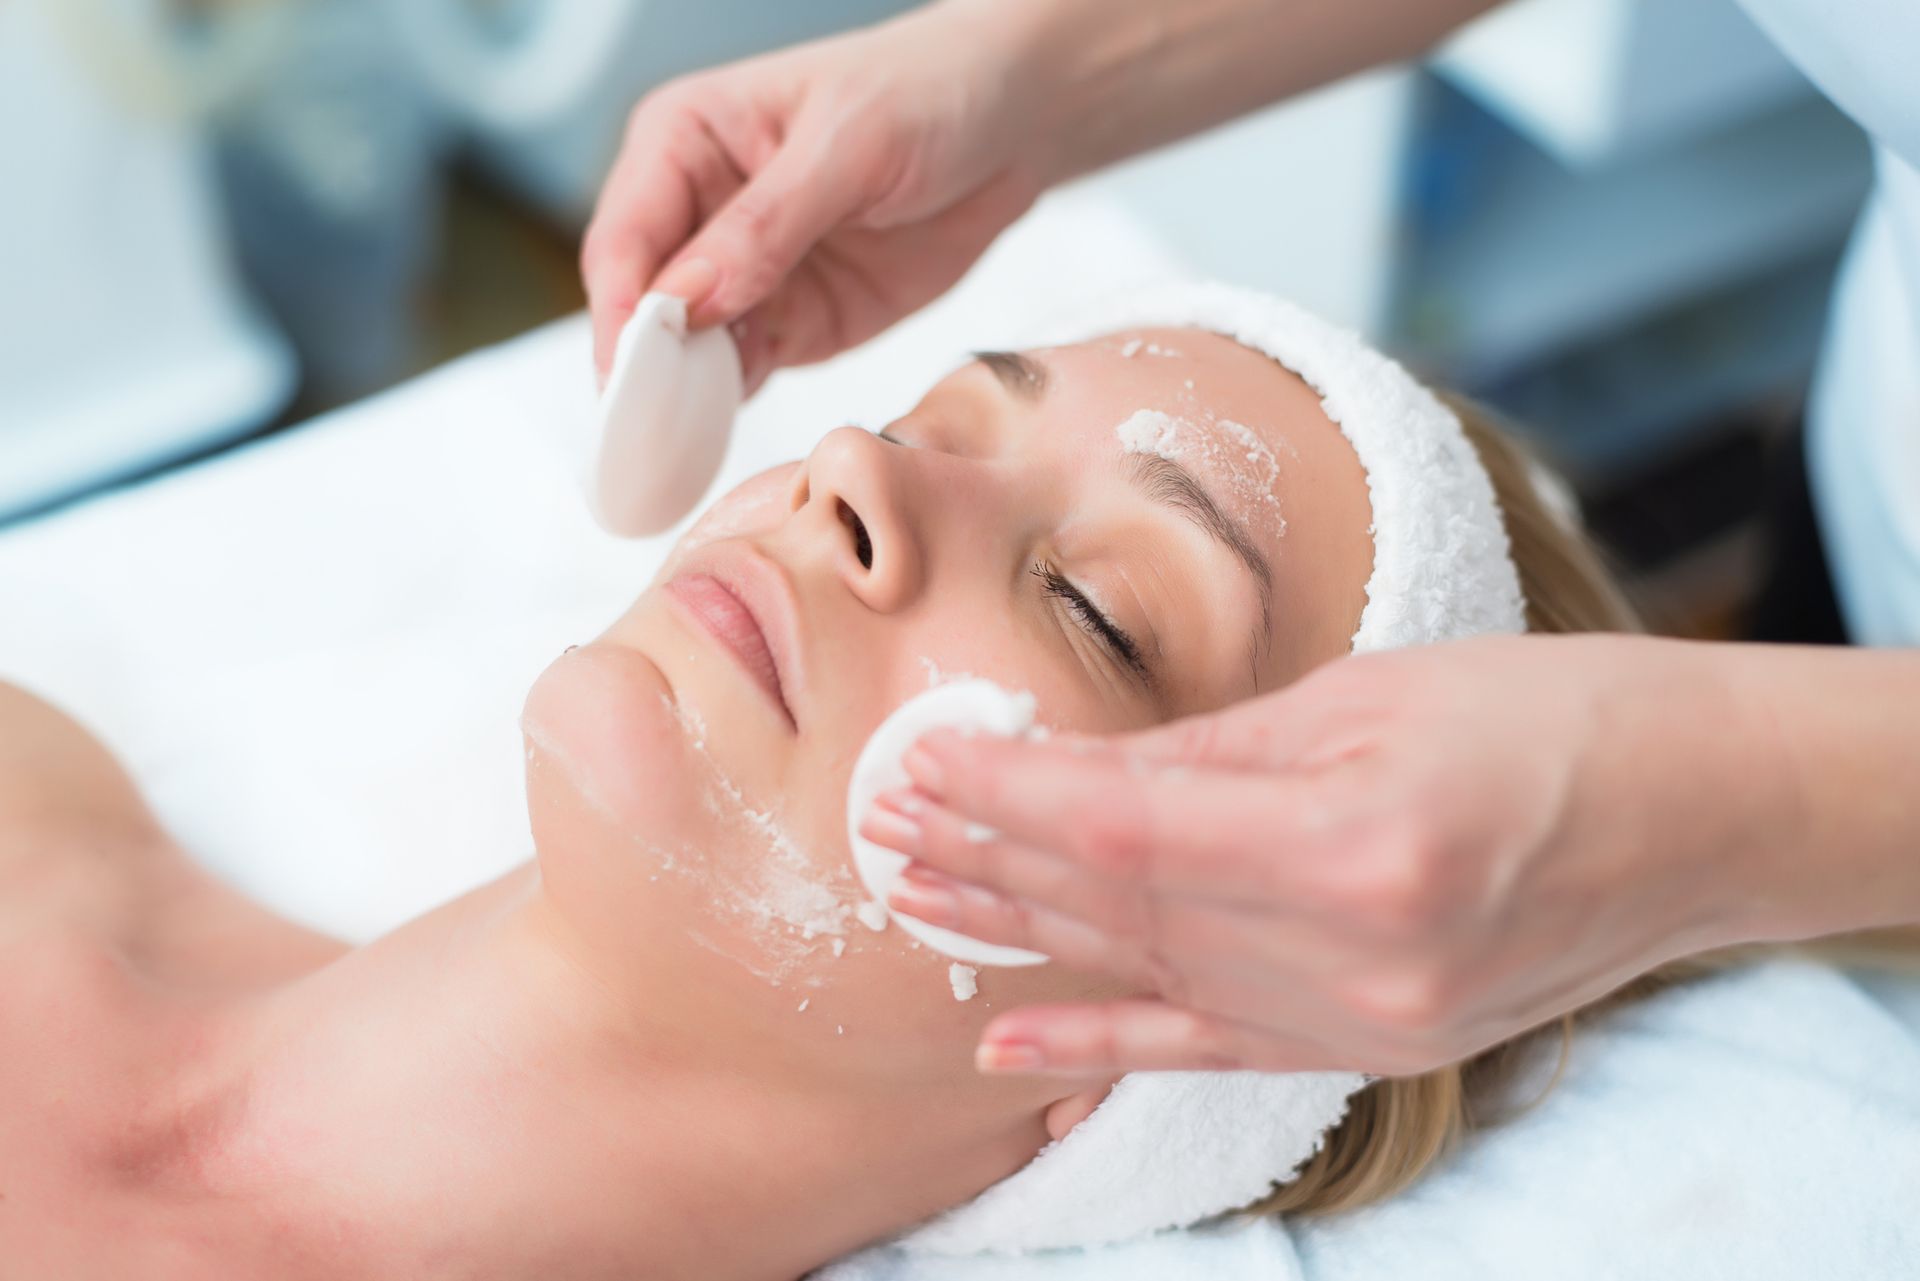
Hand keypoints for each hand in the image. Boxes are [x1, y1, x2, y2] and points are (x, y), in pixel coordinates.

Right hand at [581, 4, 1050, 391]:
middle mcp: (697, 211)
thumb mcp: (846, 147)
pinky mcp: (792, 323)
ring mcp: (743, 275)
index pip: (626, 237)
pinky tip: (723, 437)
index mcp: (684, 141)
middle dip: (643, 370)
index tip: (629, 374)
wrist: (1012, 126)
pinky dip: (730, 408)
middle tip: (649, 433)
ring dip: (684, 400)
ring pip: (686, 353)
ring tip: (680, 449)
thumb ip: (764, 225)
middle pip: (642, 305)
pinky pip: (743, 376)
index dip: (622, 310)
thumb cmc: (925, 94)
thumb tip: (686, 302)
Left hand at [861, 635, 1788, 1075]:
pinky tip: (1010, 1050)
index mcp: (1361, 846)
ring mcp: (1363, 1024)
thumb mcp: (1372, 695)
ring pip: (1146, 974)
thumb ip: (1213, 752)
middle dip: (990, 856)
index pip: (1126, 829)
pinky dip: (1104, 1044)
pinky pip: (1205, 1052)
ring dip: (1021, 933)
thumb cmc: (1549, 718)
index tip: (924, 757)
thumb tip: (1077, 772)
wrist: (1696, 816)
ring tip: (912, 897)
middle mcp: (1356, 960)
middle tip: (885, 818)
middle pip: (1120, 907)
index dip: (1009, 795)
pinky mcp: (1369, 1050)